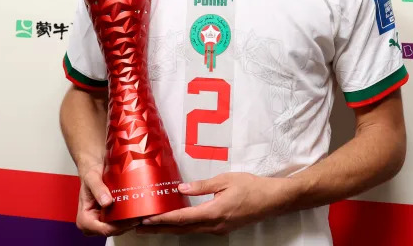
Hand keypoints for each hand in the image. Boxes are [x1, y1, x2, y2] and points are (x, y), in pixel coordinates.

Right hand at [75, 160, 140, 236]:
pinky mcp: (109, 218)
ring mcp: (101, 221)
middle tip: (140, 215)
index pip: (104, 229)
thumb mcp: (92, 178)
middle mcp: (92, 223)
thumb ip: (98, 189)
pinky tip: (135, 211)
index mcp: (84, 218)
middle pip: (113, 231)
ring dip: (129, 222)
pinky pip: (120, 222)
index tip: (131, 219)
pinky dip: (128, 218)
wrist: (94, 168)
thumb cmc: (90, 173)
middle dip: (126, 224)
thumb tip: (106, 202)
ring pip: (118, 228)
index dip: (119, 226)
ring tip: (140, 212)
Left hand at [137, 172, 294, 235]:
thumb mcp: (225, 180)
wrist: (273, 200)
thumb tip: (181, 189)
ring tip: (153, 225)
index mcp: (213, 213)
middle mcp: (214, 225)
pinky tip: (176, 221)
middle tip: (140, 228)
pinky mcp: (222, 227)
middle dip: (159, 228)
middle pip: (181, 229)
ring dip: (170, 228)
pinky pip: (198, 228)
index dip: (162, 219)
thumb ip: (201, 186)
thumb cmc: (252, 187)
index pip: (181, 218)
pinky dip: (183, 226)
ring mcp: (218, 229)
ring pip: (188, 231)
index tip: (146, 220)